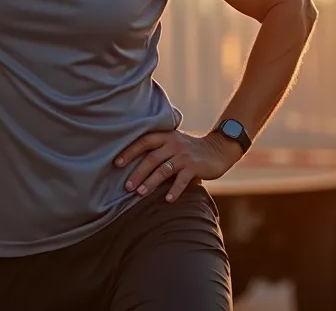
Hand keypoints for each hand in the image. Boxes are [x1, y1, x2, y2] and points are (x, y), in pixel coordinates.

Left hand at [115, 130, 243, 201]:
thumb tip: (133, 164)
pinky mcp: (195, 166)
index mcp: (166, 137)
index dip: (130, 152)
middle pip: (151, 158)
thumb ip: (158, 148)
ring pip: (164, 169)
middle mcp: (174, 144)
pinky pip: (182, 179)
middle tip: (127, 186)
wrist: (218, 149)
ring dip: (151, 182)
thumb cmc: (190, 150)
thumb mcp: (174, 142)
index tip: (116, 163)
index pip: (144, 141)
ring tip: (140, 193)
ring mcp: (185, 155)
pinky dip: (175, 190)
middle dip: (137, 172)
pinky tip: (168, 200)